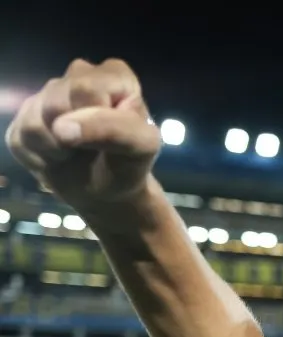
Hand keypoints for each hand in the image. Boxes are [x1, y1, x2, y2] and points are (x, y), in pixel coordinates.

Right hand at [5, 58, 160, 209]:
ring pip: (34, 119)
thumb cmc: (128, 165)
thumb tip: (61, 127)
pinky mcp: (25, 116)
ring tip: (75, 154)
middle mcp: (78, 75)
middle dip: (73, 135)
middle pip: (56, 100)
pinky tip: (58, 158)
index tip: (113, 138)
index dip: (95, 120)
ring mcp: (48, 94)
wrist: (108, 193)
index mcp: (114, 75)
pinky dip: (40, 159)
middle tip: (91, 149)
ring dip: (56, 150)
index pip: (86, 88)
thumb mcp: (140, 148)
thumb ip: (114, 130)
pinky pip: (20, 138)